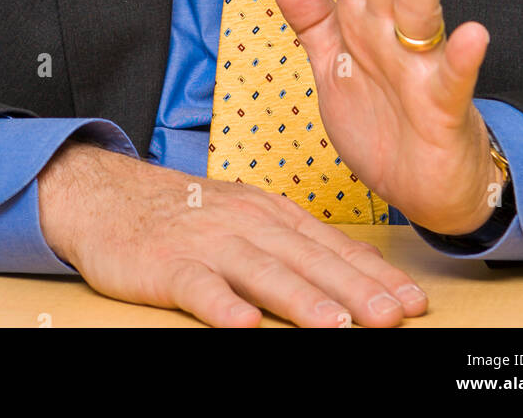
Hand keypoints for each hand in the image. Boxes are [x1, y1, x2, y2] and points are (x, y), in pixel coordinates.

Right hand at [37, 138, 428, 327]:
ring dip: (302, 300)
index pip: (333, 246)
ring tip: (337, 327)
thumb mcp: (249, 217)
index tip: (413, 302)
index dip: (375, 276)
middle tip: (394, 318)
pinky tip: (243, 324)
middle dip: (356, 291)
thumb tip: (363, 268)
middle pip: (309, 261)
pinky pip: (198, 287)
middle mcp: (246, 223)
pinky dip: (221, 306)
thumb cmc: (187, 214)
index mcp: (271, 213)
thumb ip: (300, 242)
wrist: (108, 195)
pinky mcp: (167, 264)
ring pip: (262, 272)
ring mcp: (207, 242)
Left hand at [270, 0, 499, 235]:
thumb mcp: (331, 65)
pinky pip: (453, 80)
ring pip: (418, 10)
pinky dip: (463, 58)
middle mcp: (391, 33)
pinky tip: (473, 33)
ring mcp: (420, 67)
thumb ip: (311, 17)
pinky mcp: (443, 108)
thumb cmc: (381, 122)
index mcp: (361, 20)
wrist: (422, 188)